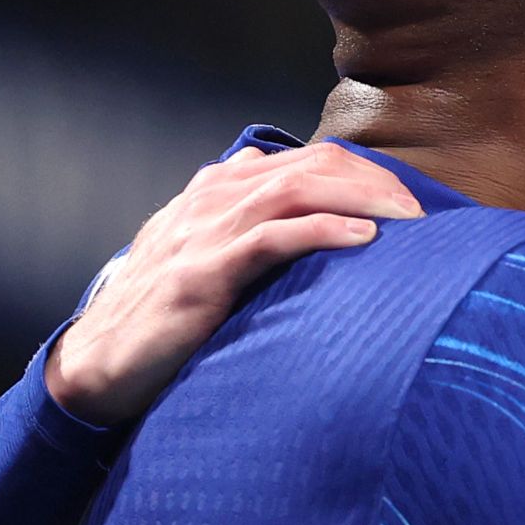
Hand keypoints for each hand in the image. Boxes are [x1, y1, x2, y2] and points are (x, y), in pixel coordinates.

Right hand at [48, 143, 422, 421]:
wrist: (100, 363)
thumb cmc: (159, 315)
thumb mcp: (199, 253)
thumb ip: (235, 214)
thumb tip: (262, 169)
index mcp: (217, 190)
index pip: (307, 160)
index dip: (364, 173)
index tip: (410, 201)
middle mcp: (213, 198)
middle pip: (312, 166)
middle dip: (376, 181)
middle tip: (425, 212)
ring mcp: (206, 232)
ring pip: (297, 190)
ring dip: (362, 199)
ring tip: (408, 221)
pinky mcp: (204, 271)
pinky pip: (272, 238)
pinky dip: (322, 230)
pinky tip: (362, 238)